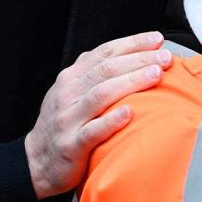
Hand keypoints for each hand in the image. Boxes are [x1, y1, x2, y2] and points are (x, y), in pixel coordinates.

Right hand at [24, 31, 172, 198]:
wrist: (36, 161)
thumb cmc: (65, 123)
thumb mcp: (74, 92)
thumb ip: (97, 74)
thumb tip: (137, 55)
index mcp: (72, 77)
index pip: (105, 53)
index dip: (132, 44)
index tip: (158, 39)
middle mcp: (69, 93)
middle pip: (106, 69)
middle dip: (139, 59)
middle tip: (165, 56)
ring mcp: (68, 119)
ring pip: (101, 95)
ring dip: (131, 82)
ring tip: (156, 75)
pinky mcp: (71, 145)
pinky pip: (92, 131)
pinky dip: (111, 120)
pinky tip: (130, 112)